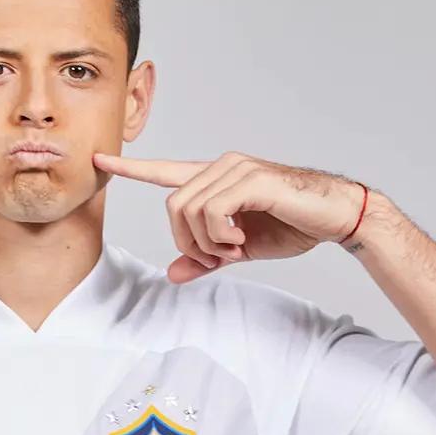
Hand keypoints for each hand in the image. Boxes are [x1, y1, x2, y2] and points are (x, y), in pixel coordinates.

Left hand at [94, 150, 365, 282]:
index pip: (164, 171)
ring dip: (207, 242)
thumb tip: (173, 273)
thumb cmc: (292, 225)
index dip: (130, 168)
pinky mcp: (252, 179)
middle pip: (172, 206)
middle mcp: (221, 167)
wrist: (336, 217)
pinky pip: (212, 210)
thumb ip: (205, 258)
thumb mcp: (239, 249)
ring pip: (188, 209)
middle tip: (218, 258)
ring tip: (234, 249)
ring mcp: (236, 169)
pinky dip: (220, 235)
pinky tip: (240, 241)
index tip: (99, 161)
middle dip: (187, 242)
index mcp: (214, 179)